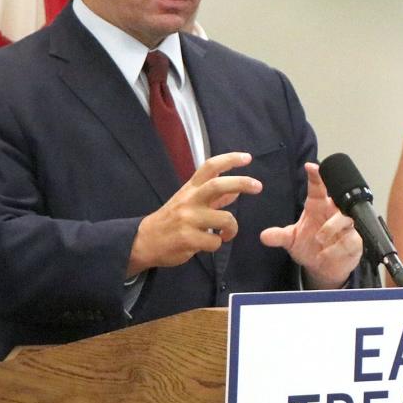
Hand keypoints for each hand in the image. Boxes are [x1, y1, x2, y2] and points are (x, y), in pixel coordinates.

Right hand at [128, 152, 260, 276]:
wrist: (144, 241)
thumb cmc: (172, 220)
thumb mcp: (190, 203)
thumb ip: (215, 198)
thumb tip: (237, 190)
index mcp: (190, 189)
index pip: (209, 167)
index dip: (229, 160)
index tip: (247, 157)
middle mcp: (189, 200)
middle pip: (218, 185)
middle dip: (241, 182)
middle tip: (258, 186)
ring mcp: (187, 219)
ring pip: (225, 219)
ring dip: (232, 229)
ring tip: (226, 234)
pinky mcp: (187, 238)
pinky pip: (216, 241)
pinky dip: (217, 244)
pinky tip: (207, 244)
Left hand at [260, 162, 361, 288]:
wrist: (324, 266)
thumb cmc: (310, 246)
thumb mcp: (291, 240)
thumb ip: (279, 236)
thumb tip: (264, 236)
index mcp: (318, 205)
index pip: (318, 187)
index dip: (316, 175)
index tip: (310, 166)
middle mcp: (333, 212)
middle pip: (338, 197)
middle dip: (332, 200)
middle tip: (321, 215)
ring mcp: (346, 226)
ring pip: (345, 218)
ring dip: (331, 229)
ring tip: (319, 240)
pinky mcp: (355, 240)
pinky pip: (350, 239)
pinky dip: (337, 248)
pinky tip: (325, 254)